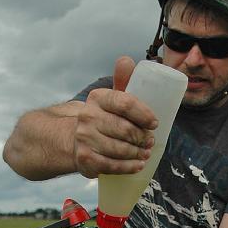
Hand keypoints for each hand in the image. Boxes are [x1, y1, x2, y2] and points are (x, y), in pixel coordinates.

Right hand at [73, 56, 157, 177]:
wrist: (73, 139)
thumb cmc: (101, 118)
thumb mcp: (110, 99)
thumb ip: (121, 81)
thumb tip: (126, 60)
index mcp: (97, 98)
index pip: (125, 103)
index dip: (144, 114)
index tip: (154, 123)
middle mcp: (88, 117)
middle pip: (125, 130)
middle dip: (142, 138)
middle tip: (149, 141)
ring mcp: (85, 139)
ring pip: (121, 149)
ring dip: (138, 153)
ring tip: (145, 153)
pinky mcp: (86, 159)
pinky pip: (113, 166)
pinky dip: (129, 167)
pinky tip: (137, 165)